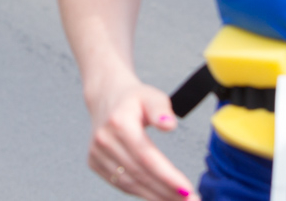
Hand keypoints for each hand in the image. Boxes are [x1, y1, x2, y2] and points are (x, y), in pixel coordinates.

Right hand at [85, 73, 193, 198]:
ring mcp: (97, 153)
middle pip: (140, 174)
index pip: (147, 156)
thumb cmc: (132, 98)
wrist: (106, 96)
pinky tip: (158, 196)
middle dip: (167, 191)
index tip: (187, 190)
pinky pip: (121, 184)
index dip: (168, 177)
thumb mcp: (151, 96)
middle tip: (190, 200)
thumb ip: (161, 109)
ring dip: (156, 196)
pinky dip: (141, 193)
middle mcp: (104, 139)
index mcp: (119, 121)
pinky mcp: (94, 162)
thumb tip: (169, 124)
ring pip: (130, 183)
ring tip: (177, 200)